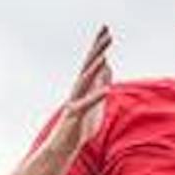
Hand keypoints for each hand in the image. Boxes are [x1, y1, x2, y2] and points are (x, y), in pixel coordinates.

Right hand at [41, 26, 115, 156]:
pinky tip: (106, 90)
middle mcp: (77, 90)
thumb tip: (108, 65)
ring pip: (84, 82)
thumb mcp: (97, 100)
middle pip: (88, 65)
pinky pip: (86, 105)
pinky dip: (95, 97)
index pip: (92, 62)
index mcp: (84, 86)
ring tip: (105, 56)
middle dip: (97, 49)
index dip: (99, 46)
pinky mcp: (74, 115)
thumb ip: (101, 82)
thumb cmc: (81, 124)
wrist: (65, 146)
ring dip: (94, 69)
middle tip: (107, 32)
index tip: (107, 29)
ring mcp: (75, 101)